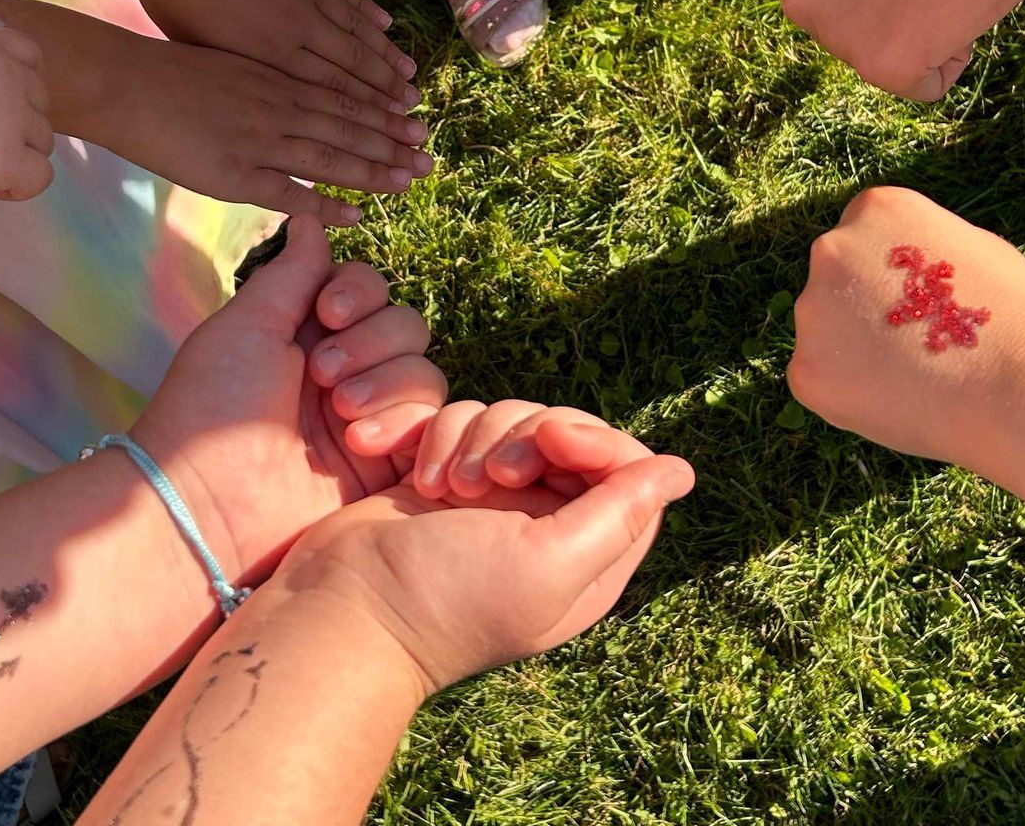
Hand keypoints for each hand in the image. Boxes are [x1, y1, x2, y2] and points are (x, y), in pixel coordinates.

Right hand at [0, 28, 54, 202]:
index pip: (27, 53)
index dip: (22, 80)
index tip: (1, 102)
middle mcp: (7, 75)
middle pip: (40, 100)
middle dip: (19, 122)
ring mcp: (14, 117)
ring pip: (43, 140)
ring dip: (19, 155)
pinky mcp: (10, 157)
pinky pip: (40, 176)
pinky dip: (21, 186)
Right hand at [102, 34, 431, 226]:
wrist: (124, 82)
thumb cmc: (171, 71)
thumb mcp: (234, 65)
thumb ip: (269, 83)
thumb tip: (297, 95)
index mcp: (279, 79)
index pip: (345, 98)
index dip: (383, 114)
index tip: (416, 123)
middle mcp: (279, 107)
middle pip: (349, 128)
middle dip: (392, 145)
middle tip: (430, 158)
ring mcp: (259, 141)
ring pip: (331, 158)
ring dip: (373, 173)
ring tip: (409, 183)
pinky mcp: (234, 174)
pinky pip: (289, 192)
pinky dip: (325, 206)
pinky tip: (356, 215)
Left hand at [112, 0, 420, 113]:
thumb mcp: (204, 51)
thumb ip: (246, 75)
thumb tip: (274, 100)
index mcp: (268, 55)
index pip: (329, 91)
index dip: (365, 111)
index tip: (390, 126)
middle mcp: (296, 24)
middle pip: (353, 63)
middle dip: (387, 90)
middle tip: (415, 109)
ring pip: (356, 28)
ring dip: (385, 54)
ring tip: (411, 73)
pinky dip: (367, 10)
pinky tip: (385, 24)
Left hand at [135, 218, 449, 583]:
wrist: (207, 504)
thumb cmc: (210, 410)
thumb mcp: (248, 326)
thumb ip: (292, 274)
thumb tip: (312, 218)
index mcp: (308, 334)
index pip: (369, 289)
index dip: (360, 293)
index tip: (326, 314)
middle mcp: (346, 372)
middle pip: (406, 325)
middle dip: (372, 342)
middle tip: (321, 377)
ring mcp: (370, 419)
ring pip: (425, 372)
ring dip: (387, 384)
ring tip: (340, 417)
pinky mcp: (388, 467)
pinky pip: (430, 424)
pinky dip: (402, 423)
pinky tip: (358, 444)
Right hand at [273, 407, 693, 690]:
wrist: (342, 606)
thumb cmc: (445, 597)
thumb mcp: (547, 563)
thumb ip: (619, 515)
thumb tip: (682, 470)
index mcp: (589, 558)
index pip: (628, 470)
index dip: (594, 440)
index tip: (550, 441)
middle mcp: (549, 526)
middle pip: (572, 435)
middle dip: (529, 434)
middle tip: (492, 475)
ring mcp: (496, 501)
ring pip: (515, 418)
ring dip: (479, 437)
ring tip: (449, 487)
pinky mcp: (447, 478)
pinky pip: (465, 421)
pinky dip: (444, 436)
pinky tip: (420, 475)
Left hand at [788, 186, 1024, 476]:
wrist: (1024, 389)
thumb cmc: (1013, 317)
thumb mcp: (971, 246)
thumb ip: (918, 246)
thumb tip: (896, 258)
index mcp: (876, 209)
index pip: (862, 238)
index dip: (889, 276)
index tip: (917, 303)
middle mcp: (832, 249)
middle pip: (836, 282)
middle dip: (863, 308)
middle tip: (913, 343)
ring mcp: (813, 310)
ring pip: (825, 332)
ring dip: (854, 350)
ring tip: (912, 375)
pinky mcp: (806, 370)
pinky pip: (819, 380)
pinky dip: (849, 394)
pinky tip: (896, 400)